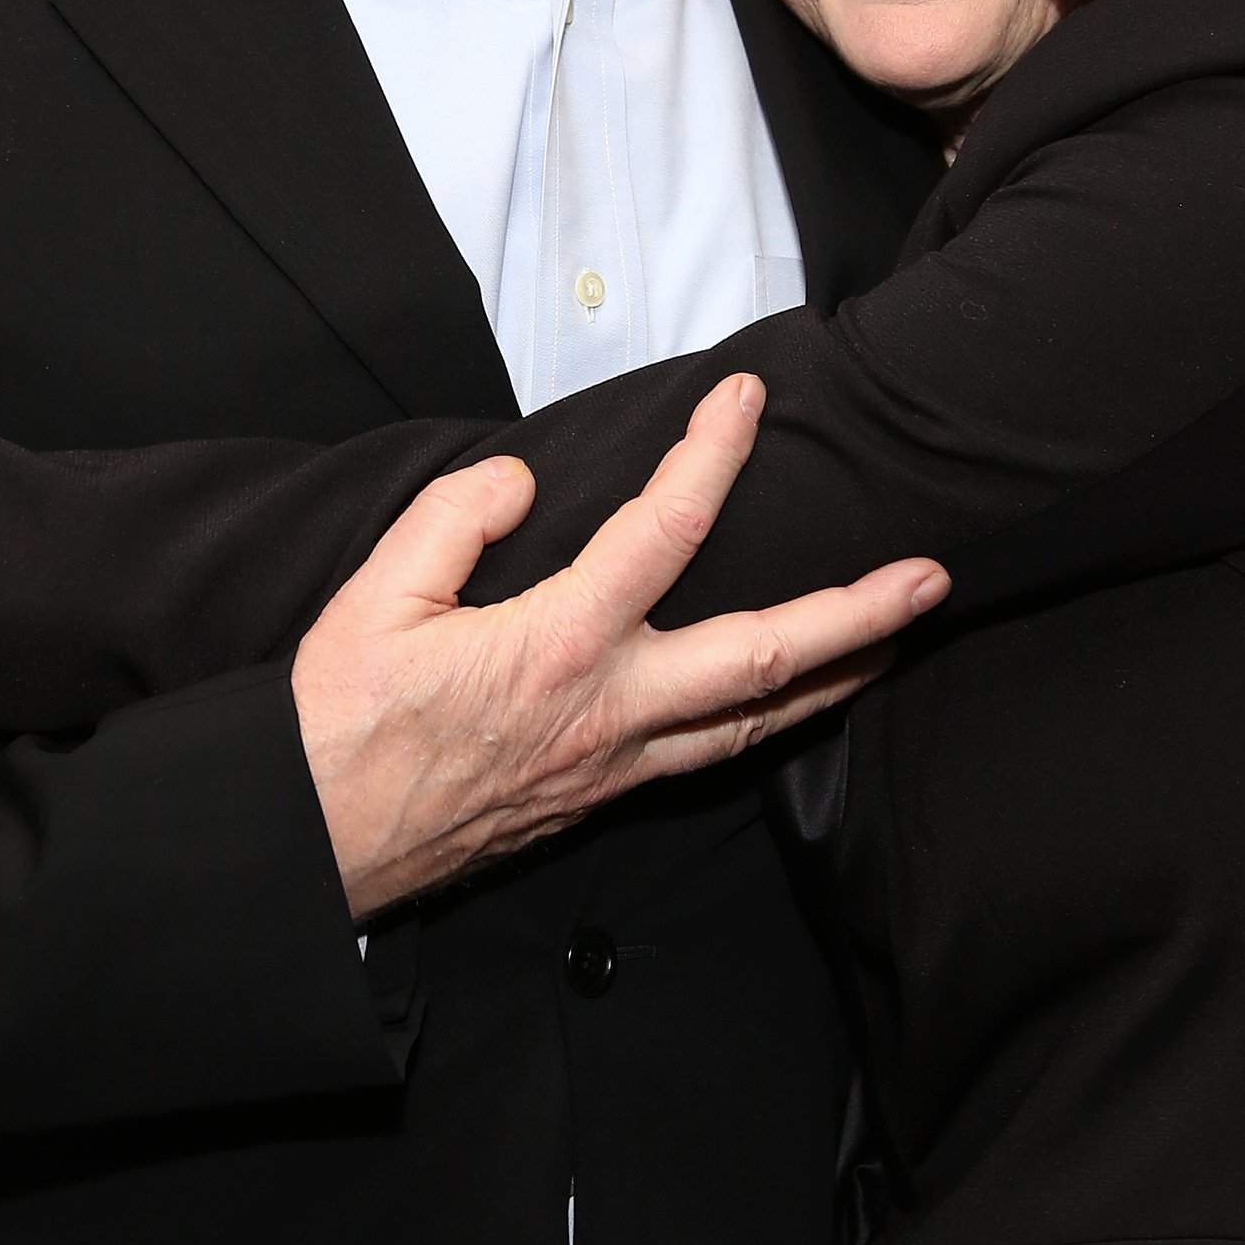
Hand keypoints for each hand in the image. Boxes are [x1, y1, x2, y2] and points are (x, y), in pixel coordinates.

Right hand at [290, 373, 946, 921]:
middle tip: (931, 577)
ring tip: (897, 640)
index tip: (748, 398)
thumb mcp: (376, 596)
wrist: (313, 847)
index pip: (665, 531)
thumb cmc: (336, 724)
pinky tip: (787, 700)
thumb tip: (524, 479)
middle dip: (860, 613)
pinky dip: (767, 719)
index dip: (713, 455)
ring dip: (837, 677)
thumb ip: (456, 518)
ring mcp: (615, 765)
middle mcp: (610, 710)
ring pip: (756, 720)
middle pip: (766, 655)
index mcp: (557, 645)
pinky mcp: (600, 798)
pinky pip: (710, 755)